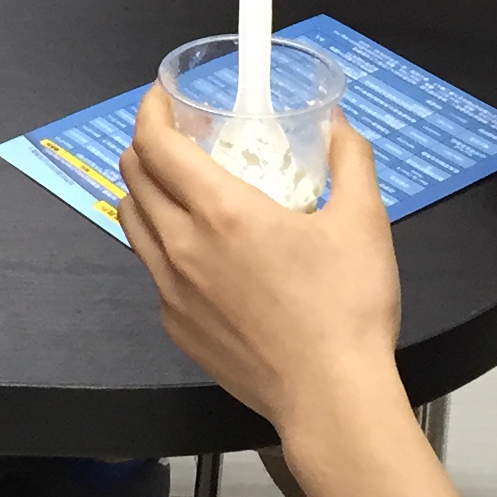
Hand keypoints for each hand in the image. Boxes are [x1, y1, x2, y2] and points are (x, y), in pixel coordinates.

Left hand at [119, 96, 404, 427]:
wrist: (331, 398)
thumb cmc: (347, 309)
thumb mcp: (364, 221)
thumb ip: (350, 160)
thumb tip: (339, 124)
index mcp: (221, 211)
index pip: (155, 143)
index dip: (150, 111)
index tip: (163, 98)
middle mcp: (182, 246)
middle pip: (133, 177)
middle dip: (147, 146)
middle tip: (180, 139)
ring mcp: (171, 290)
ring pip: (131, 223)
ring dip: (146, 193)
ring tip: (181, 189)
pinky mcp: (176, 326)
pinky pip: (152, 271)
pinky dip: (163, 246)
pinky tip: (203, 253)